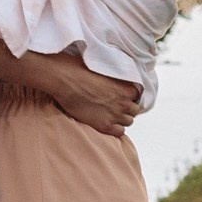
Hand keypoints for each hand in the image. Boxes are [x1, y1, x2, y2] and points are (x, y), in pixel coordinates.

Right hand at [22, 51, 140, 137]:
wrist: (64, 80)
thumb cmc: (79, 69)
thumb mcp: (102, 69)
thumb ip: (112, 78)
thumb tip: (111, 79)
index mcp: (126, 88)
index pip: (137, 96)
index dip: (128, 96)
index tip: (121, 96)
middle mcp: (124, 102)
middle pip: (134, 110)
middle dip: (126, 108)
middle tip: (115, 106)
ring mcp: (115, 115)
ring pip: (128, 121)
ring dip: (122, 118)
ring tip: (111, 114)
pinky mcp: (104, 125)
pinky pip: (119, 132)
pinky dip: (116, 129)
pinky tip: (107, 123)